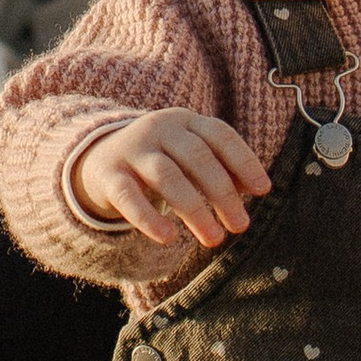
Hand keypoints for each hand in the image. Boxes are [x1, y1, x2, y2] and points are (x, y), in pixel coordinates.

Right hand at [72, 111, 269, 247]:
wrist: (98, 158)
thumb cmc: (160, 160)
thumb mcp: (190, 157)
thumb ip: (221, 167)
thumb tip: (257, 188)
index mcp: (185, 122)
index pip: (220, 135)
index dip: (244, 161)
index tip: (262, 190)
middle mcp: (159, 129)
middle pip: (197, 157)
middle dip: (222, 193)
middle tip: (240, 225)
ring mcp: (132, 150)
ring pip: (167, 176)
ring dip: (194, 209)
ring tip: (213, 239)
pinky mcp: (109, 175)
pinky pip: (129, 195)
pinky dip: (148, 217)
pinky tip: (168, 237)